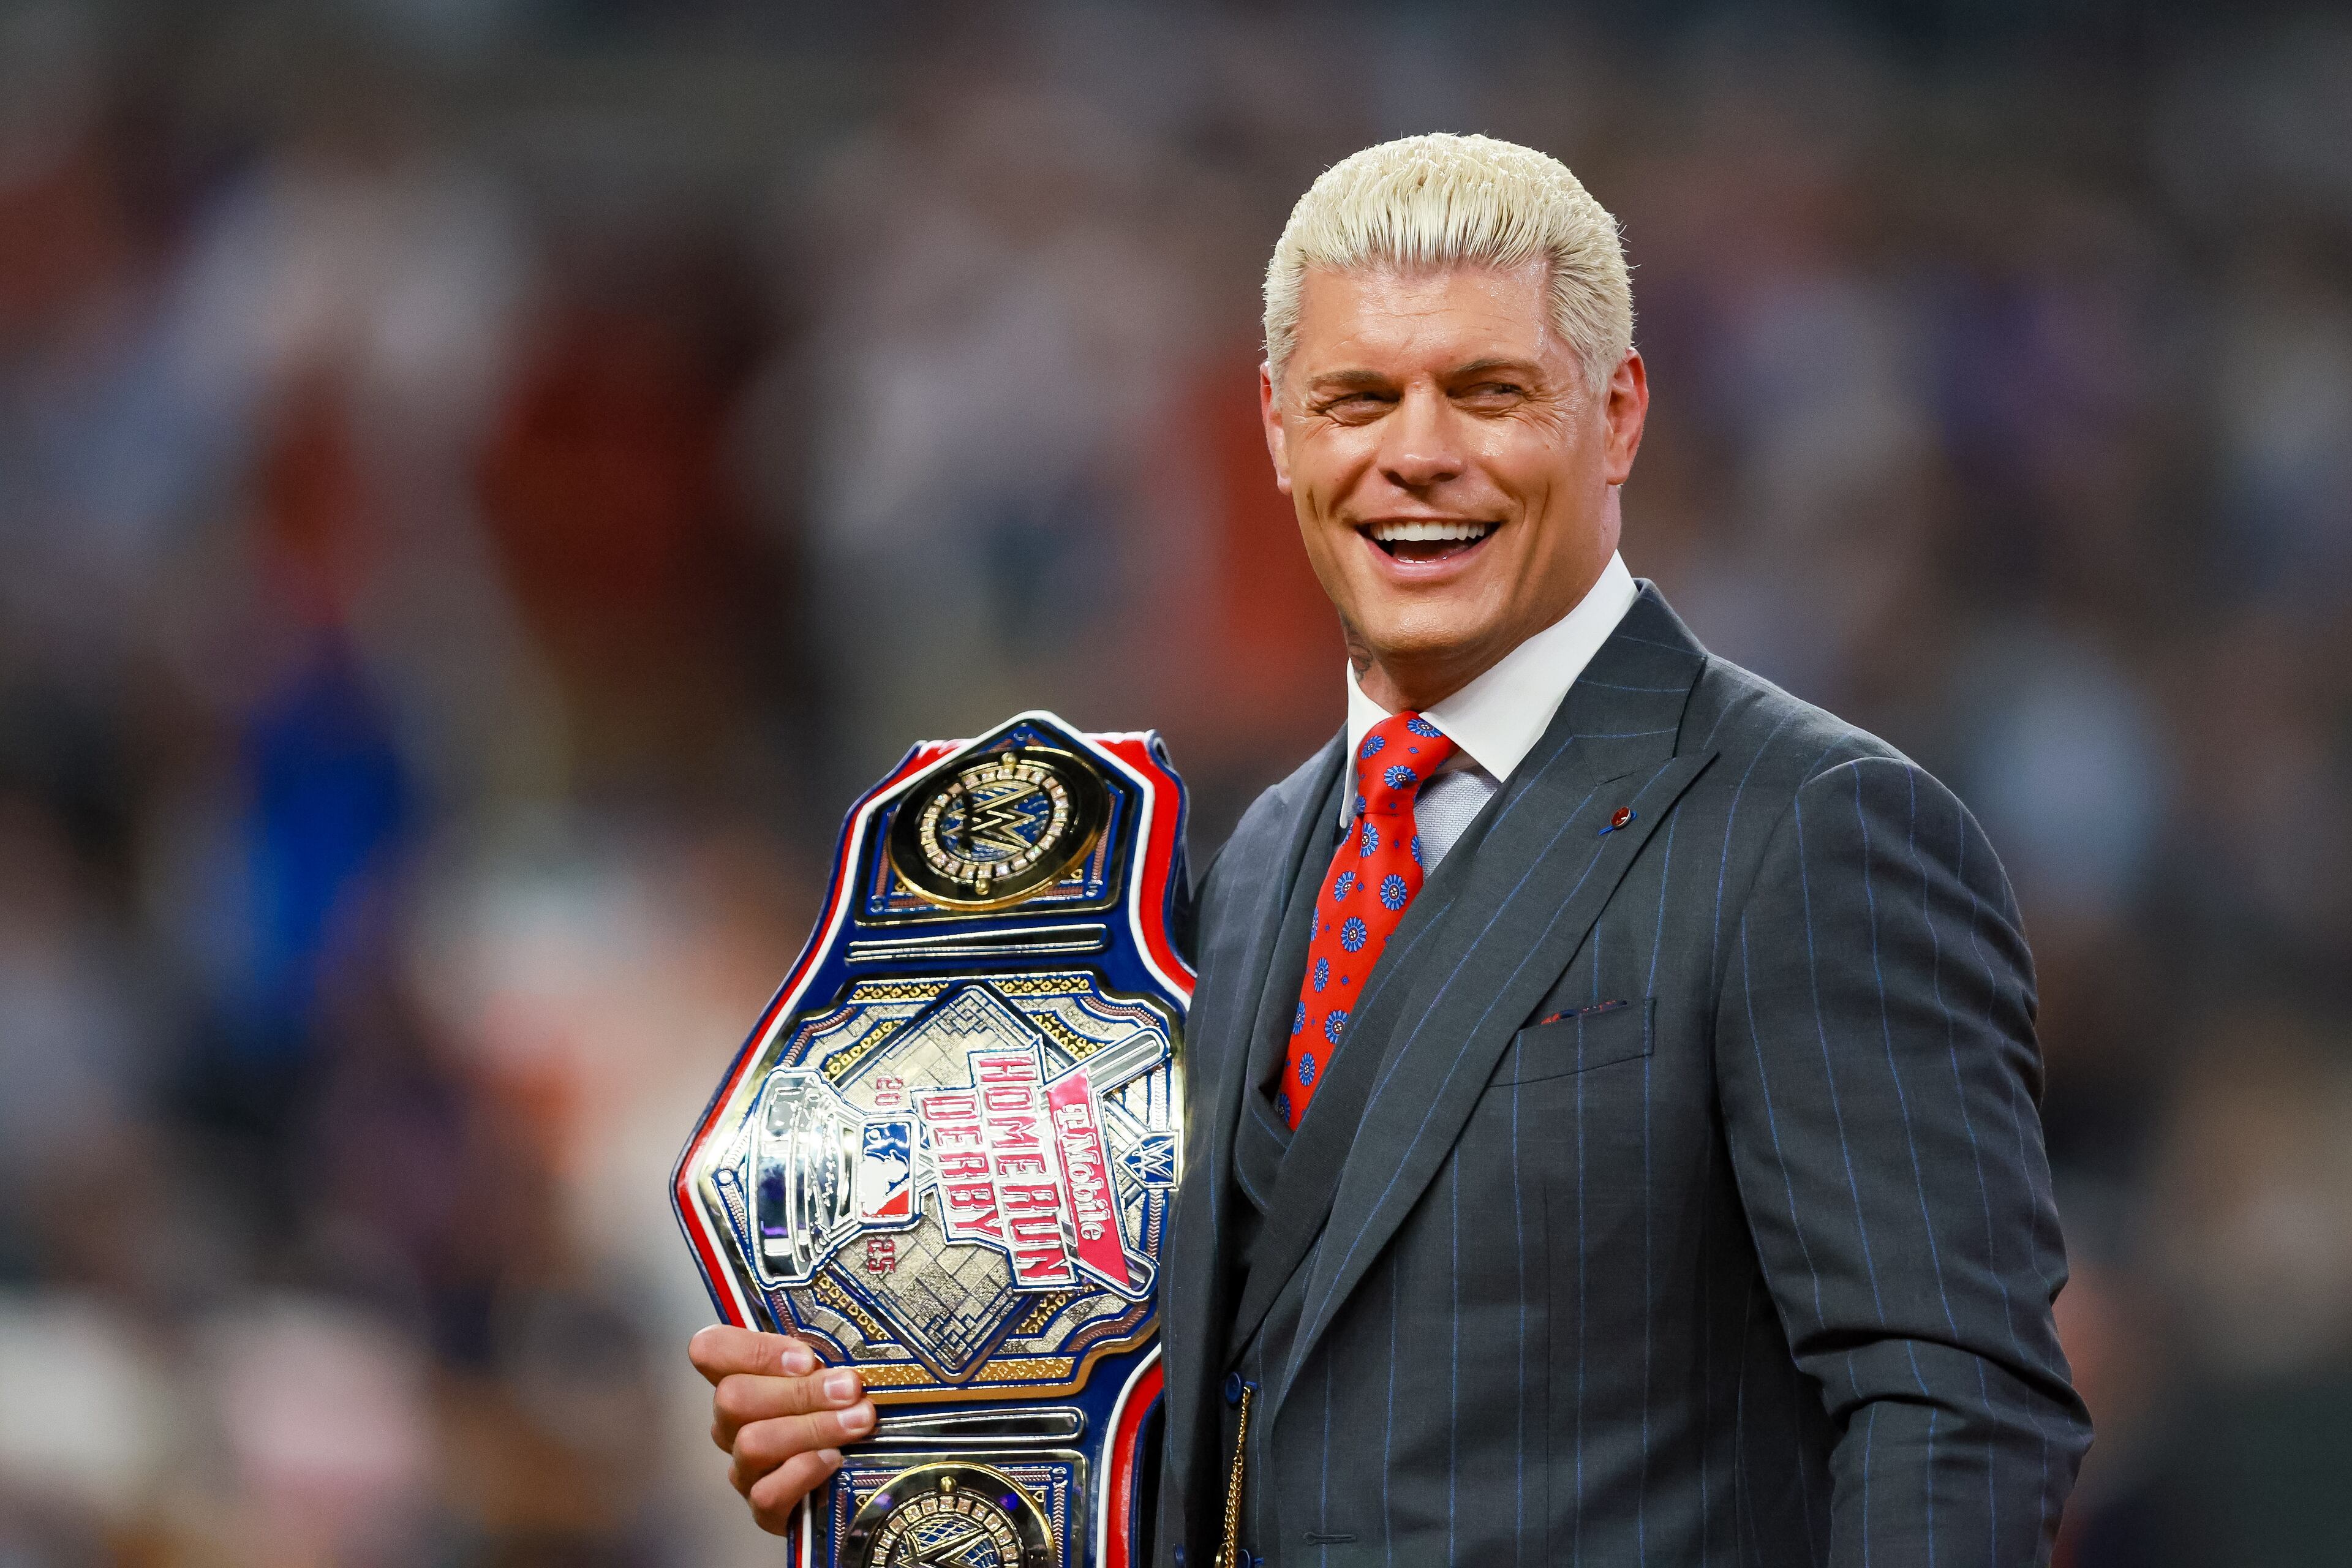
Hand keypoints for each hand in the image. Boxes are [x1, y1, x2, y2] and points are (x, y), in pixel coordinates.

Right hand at [689, 1325, 875, 1534]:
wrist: (862, 1477)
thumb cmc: (846, 1407)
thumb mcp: (835, 1370)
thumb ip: (828, 1352)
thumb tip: (845, 1347)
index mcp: (743, 1377)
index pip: (711, 1349)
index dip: (752, 1350)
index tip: (807, 1359)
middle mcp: (733, 1423)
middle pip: (733, 1398)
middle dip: (798, 1392)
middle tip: (849, 1389)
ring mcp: (745, 1467)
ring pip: (752, 1444)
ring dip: (812, 1429)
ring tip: (857, 1421)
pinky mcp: (764, 1508)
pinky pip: (766, 1494)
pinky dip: (803, 1473)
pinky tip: (834, 1460)